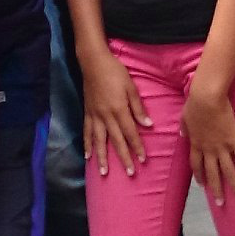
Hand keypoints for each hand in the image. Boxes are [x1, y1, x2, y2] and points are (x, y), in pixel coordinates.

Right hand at [76, 51, 146, 179]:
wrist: (93, 62)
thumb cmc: (115, 72)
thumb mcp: (131, 87)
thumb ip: (138, 108)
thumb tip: (148, 126)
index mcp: (119, 109)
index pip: (131, 133)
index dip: (137, 147)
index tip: (143, 160)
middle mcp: (106, 116)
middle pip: (116, 141)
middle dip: (124, 158)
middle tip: (130, 173)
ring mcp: (95, 116)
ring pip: (99, 141)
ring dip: (102, 158)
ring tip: (104, 173)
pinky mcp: (87, 113)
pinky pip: (87, 132)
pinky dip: (87, 145)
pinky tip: (88, 156)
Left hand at [183, 87, 234, 204]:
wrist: (206, 98)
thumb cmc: (194, 104)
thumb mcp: (184, 117)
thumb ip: (184, 127)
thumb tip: (183, 134)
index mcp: (196, 144)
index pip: (196, 165)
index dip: (199, 176)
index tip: (202, 185)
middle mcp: (208, 150)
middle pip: (212, 174)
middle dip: (216, 189)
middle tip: (220, 203)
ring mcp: (221, 147)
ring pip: (228, 171)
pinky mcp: (234, 141)